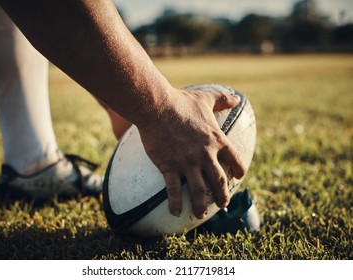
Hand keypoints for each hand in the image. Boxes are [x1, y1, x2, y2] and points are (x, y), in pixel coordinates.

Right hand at [138, 88, 245, 218]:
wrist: (157, 107)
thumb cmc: (181, 102)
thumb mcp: (206, 99)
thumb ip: (223, 99)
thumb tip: (238, 98)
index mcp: (216, 140)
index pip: (234, 160)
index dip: (239, 170)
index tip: (239, 177)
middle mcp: (205, 155)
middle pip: (219, 182)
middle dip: (222, 196)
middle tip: (223, 205)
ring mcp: (187, 163)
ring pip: (199, 191)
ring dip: (201, 205)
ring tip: (201, 214)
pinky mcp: (169, 167)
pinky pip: (174, 190)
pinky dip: (176, 203)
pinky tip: (177, 212)